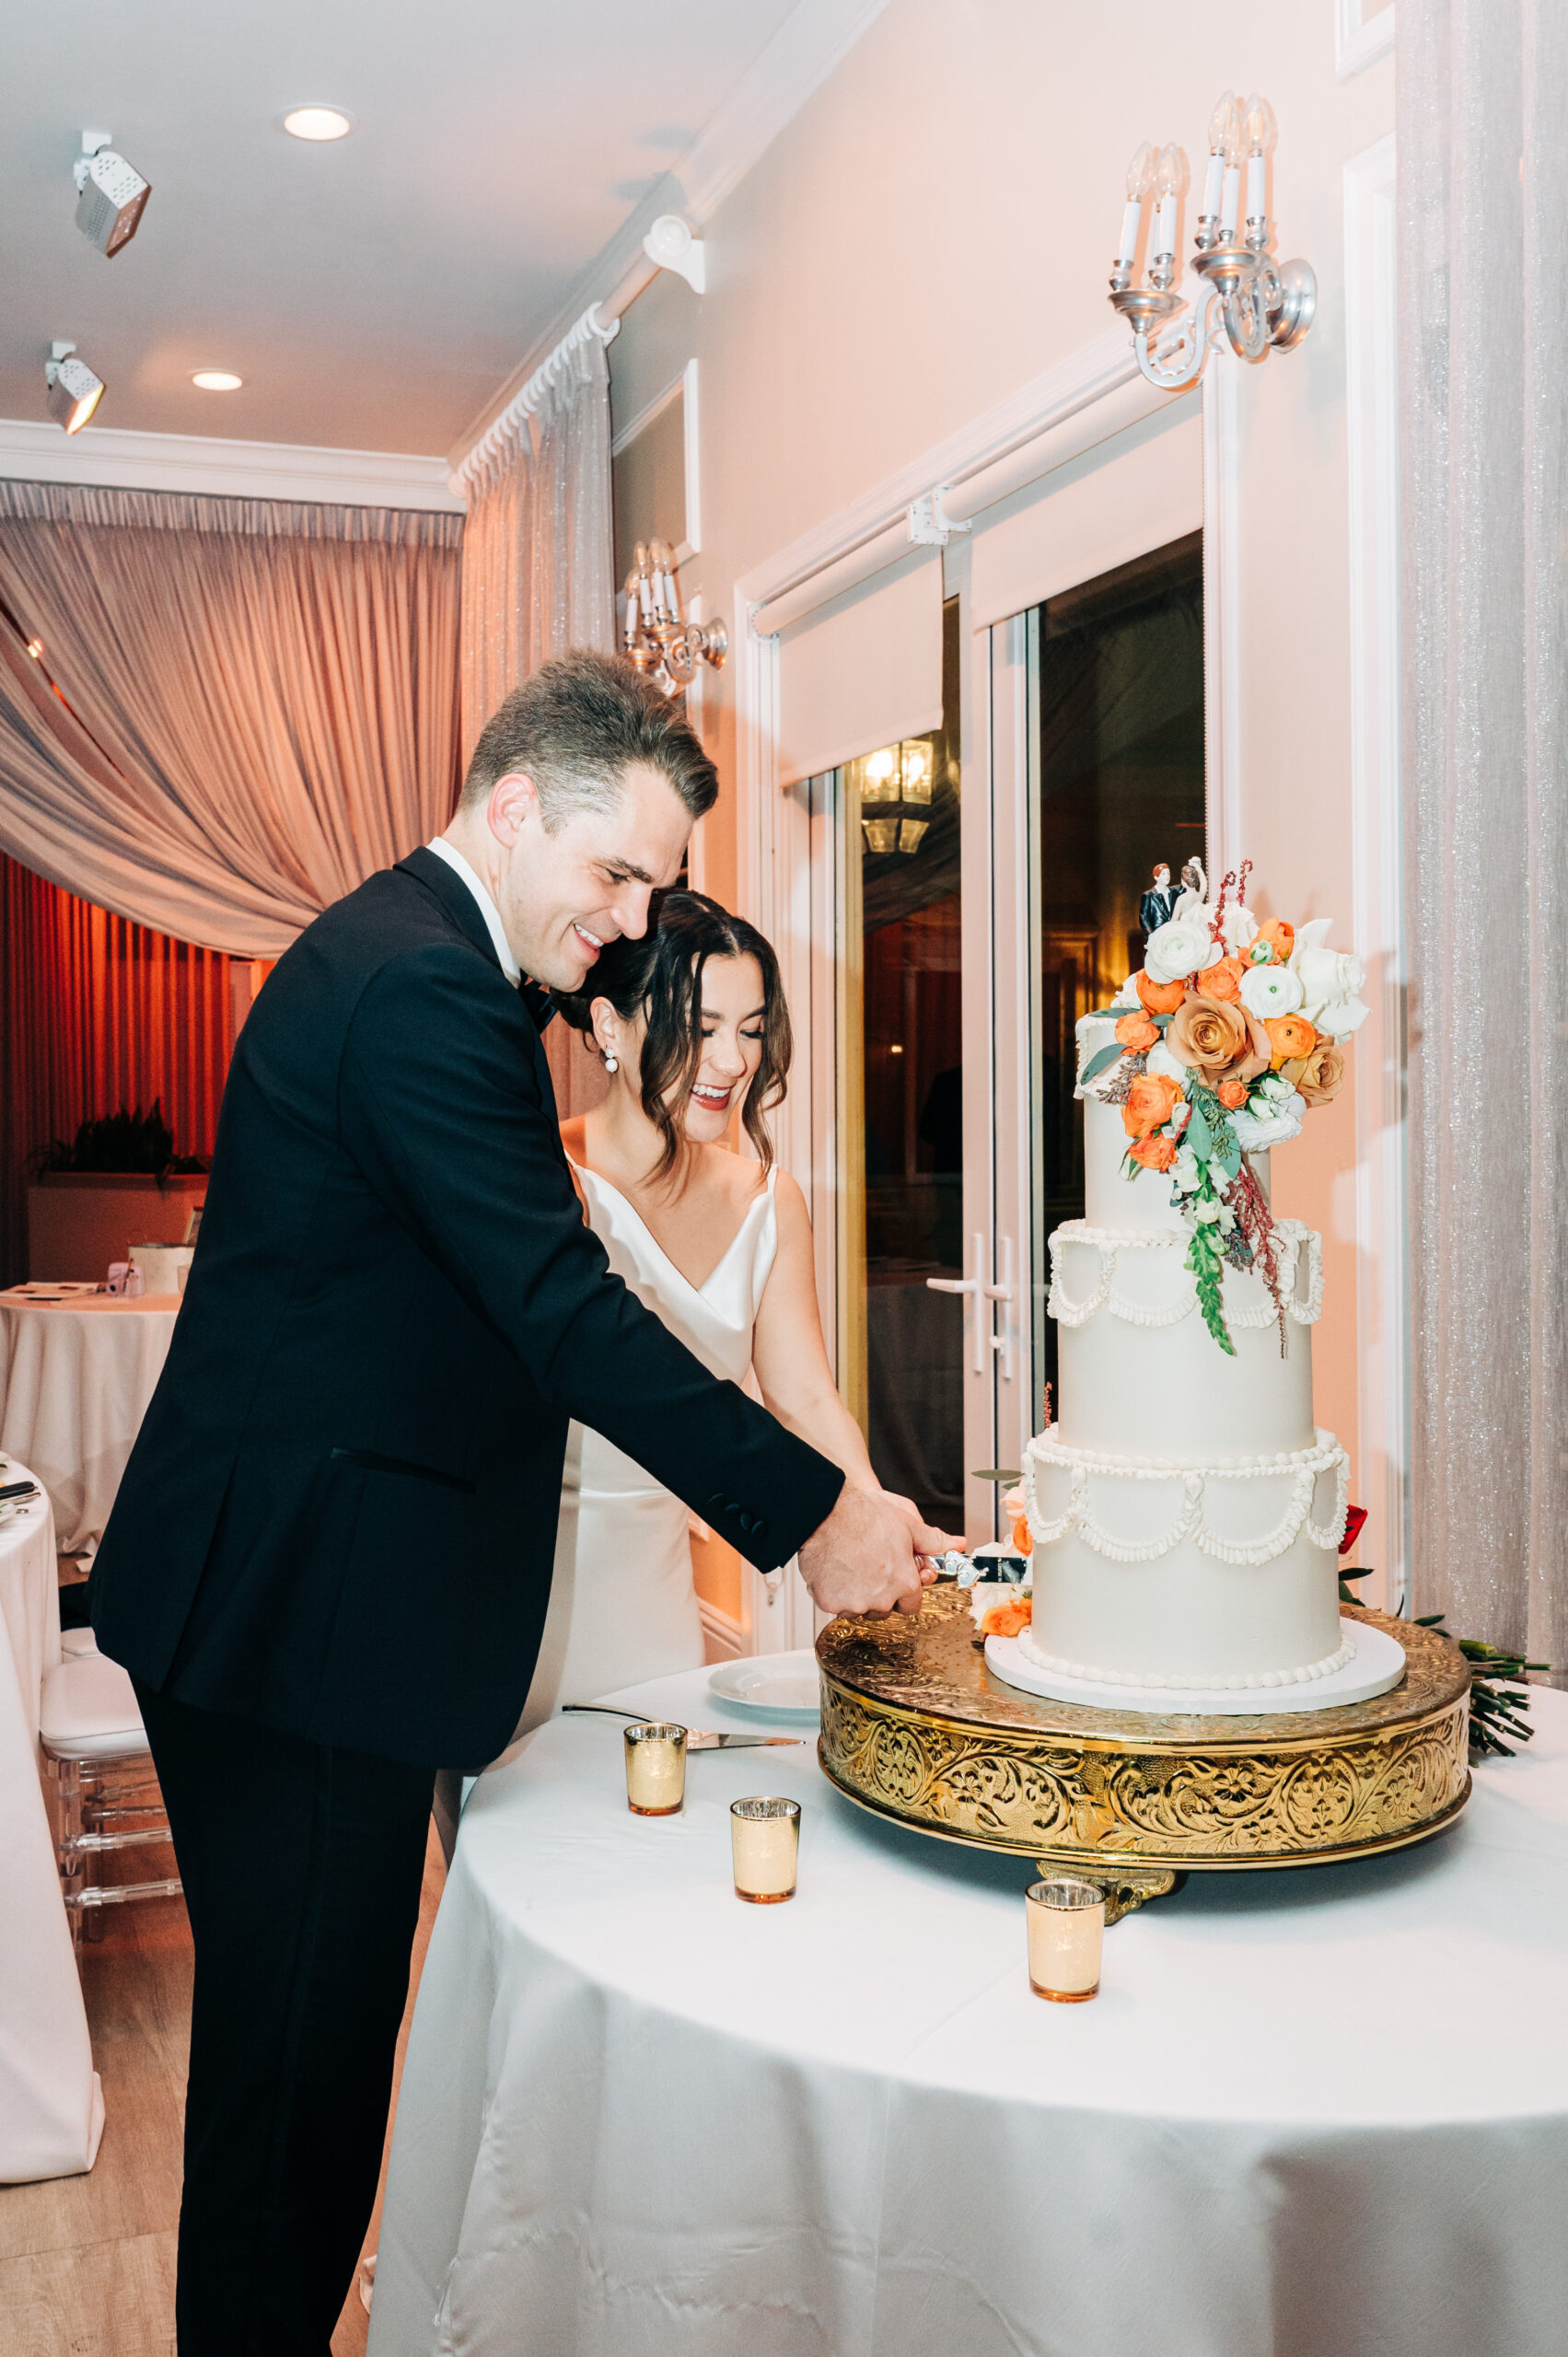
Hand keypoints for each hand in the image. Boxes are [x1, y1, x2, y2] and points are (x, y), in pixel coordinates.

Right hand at [798, 1485, 951, 1618]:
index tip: (895, 1576)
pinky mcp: (830, 1603)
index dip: (905, 1590)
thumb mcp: (907, 1523)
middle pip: (886, 1609)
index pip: (912, 1604)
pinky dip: (835, 1592)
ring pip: (860, 1609)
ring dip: (858, 1595)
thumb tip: (956, 1543)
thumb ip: (933, 1540)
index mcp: (904, 1582)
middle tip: (871, 1566)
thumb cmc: (863, 1515)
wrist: (825, 1512)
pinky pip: (836, 1605)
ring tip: (851, 1565)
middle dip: (881, 1593)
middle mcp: (881, 1598)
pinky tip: (835, 1570)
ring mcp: (855, 1603)